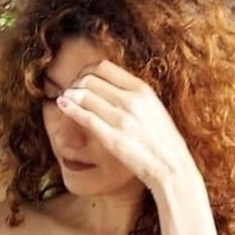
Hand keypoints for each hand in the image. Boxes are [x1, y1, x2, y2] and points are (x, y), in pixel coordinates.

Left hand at [55, 58, 200, 192]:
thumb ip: (134, 96)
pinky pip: (84, 117)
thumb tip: (111, 87)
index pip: (104, 68)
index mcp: (142, 89)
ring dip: (70, 94)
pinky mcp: (112, 138)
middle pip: (91, 79)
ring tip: (64, 99)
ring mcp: (121, 119)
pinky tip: (62, 106)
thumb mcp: (153, 109)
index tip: (81, 80)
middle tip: (70, 91)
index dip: (87, 71)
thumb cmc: (162, 141)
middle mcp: (131, 100)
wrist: (172, 167)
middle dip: (75, 83)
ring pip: (84, 95)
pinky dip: (69, 109)